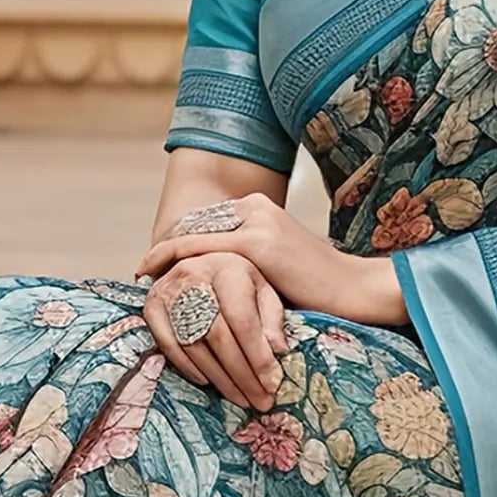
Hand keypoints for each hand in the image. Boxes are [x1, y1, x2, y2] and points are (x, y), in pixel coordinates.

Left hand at [135, 191, 407, 329]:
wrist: (354, 290)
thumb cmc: (318, 288)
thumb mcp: (276, 264)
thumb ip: (247, 259)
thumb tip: (218, 274)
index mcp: (261, 206)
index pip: (208, 222)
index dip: (180, 242)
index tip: (156, 263)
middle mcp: (256, 206)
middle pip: (197, 225)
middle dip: (169, 248)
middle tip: (142, 270)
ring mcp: (255, 221)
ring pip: (194, 235)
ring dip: (166, 255)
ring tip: (143, 272)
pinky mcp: (255, 242)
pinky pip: (198, 249)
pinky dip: (170, 259)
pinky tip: (150, 273)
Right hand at [144, 250, 286, 411]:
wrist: (201, 264)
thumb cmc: (239, 281)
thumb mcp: (263, 291)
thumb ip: (272, 318)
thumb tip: (278, 350)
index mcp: (227, 267)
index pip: (242, 319)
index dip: (257, 354)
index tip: (272, 382)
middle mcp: (193, 275)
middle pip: (218, 336)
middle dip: (242, 374)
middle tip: (260, 400)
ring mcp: (168, 291)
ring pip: (194, 345)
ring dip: (220, 379)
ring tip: (242, 398)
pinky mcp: (151, 308)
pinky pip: (169, 346)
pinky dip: (190, 368)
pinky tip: (209, 383)